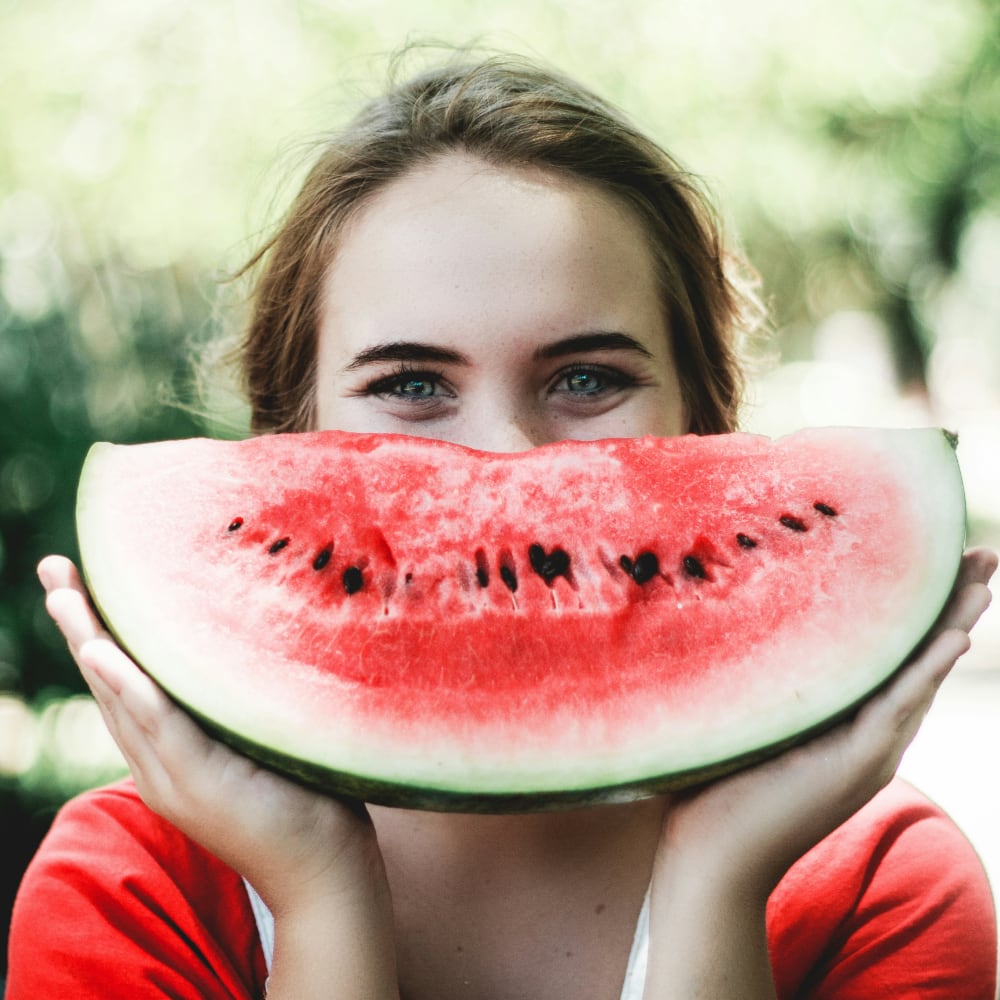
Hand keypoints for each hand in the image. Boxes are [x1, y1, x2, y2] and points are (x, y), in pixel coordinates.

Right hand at [37, 555, 386, 917]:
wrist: (322, 868)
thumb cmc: (304, 795)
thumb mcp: (260, 737)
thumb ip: (238, 700)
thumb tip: (252, 634)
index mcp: (170, 752)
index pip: (124, 683)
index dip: (99, 632)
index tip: (81, 580)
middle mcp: (159, 764)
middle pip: (109, 683)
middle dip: (79, 625)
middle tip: (54, 568)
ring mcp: (173, 777)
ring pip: (121, 699)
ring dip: (90, 642)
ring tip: (64, 594)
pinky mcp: (199, 783)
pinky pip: (157, 725)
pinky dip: (128, 687)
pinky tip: (104, 652)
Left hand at [643, 547, 995, 997]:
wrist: (711, 860)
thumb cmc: (713, 789)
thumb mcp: (746, 718)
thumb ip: (761, 679)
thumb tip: (732, 615)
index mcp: (846, 723)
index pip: (893, 656)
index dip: (917, 610)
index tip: (934, 561)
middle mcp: (869, 736)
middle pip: (919, 658)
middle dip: (951, 605)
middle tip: (982, 553)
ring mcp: (869, 752)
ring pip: (921, 676)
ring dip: (953, 623)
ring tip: (982, 577)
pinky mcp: (856, 766)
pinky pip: (898, 708)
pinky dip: (926, 670)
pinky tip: (954, 634)